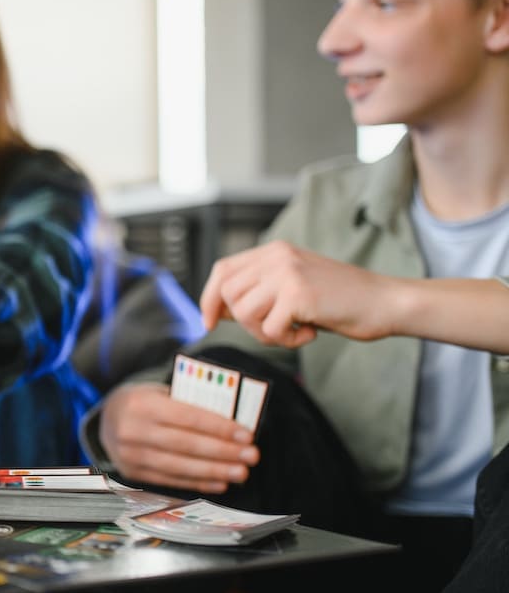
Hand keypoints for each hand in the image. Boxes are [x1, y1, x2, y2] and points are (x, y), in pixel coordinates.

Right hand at [99, 383, 257, 493]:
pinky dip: (198, 483)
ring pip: (180, 466)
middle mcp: (133, 431)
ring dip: (214, 471)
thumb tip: (230, 423)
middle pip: (186, 445)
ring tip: (241, 473)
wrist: (107, 420)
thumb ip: (189, 404)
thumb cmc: (143, 402)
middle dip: (223, 452)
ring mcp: (131, 455)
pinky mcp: (133, 473)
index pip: (188, 417)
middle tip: (251, 457)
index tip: (246, 435)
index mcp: (142, 404)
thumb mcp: (160, 392)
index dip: (220, 428)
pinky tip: (220, 482)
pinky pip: (171, 480)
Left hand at [200, 241, 396, 345]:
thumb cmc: (339, 300)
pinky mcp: (299, 294)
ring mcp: (287, 273)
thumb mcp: (292, 287)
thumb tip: (216, 310)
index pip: (222, 271)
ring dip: (264, 333)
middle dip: (242, 321)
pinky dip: (285, 341)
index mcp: (273, 251)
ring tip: (292, 331)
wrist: (385, 301)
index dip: (209, 298)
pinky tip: (309, 333)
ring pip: (244, 312)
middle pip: (228, 294)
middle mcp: (277, 256)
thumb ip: (258, 292)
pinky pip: (269, 329)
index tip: (207, 322)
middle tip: (272, 329)